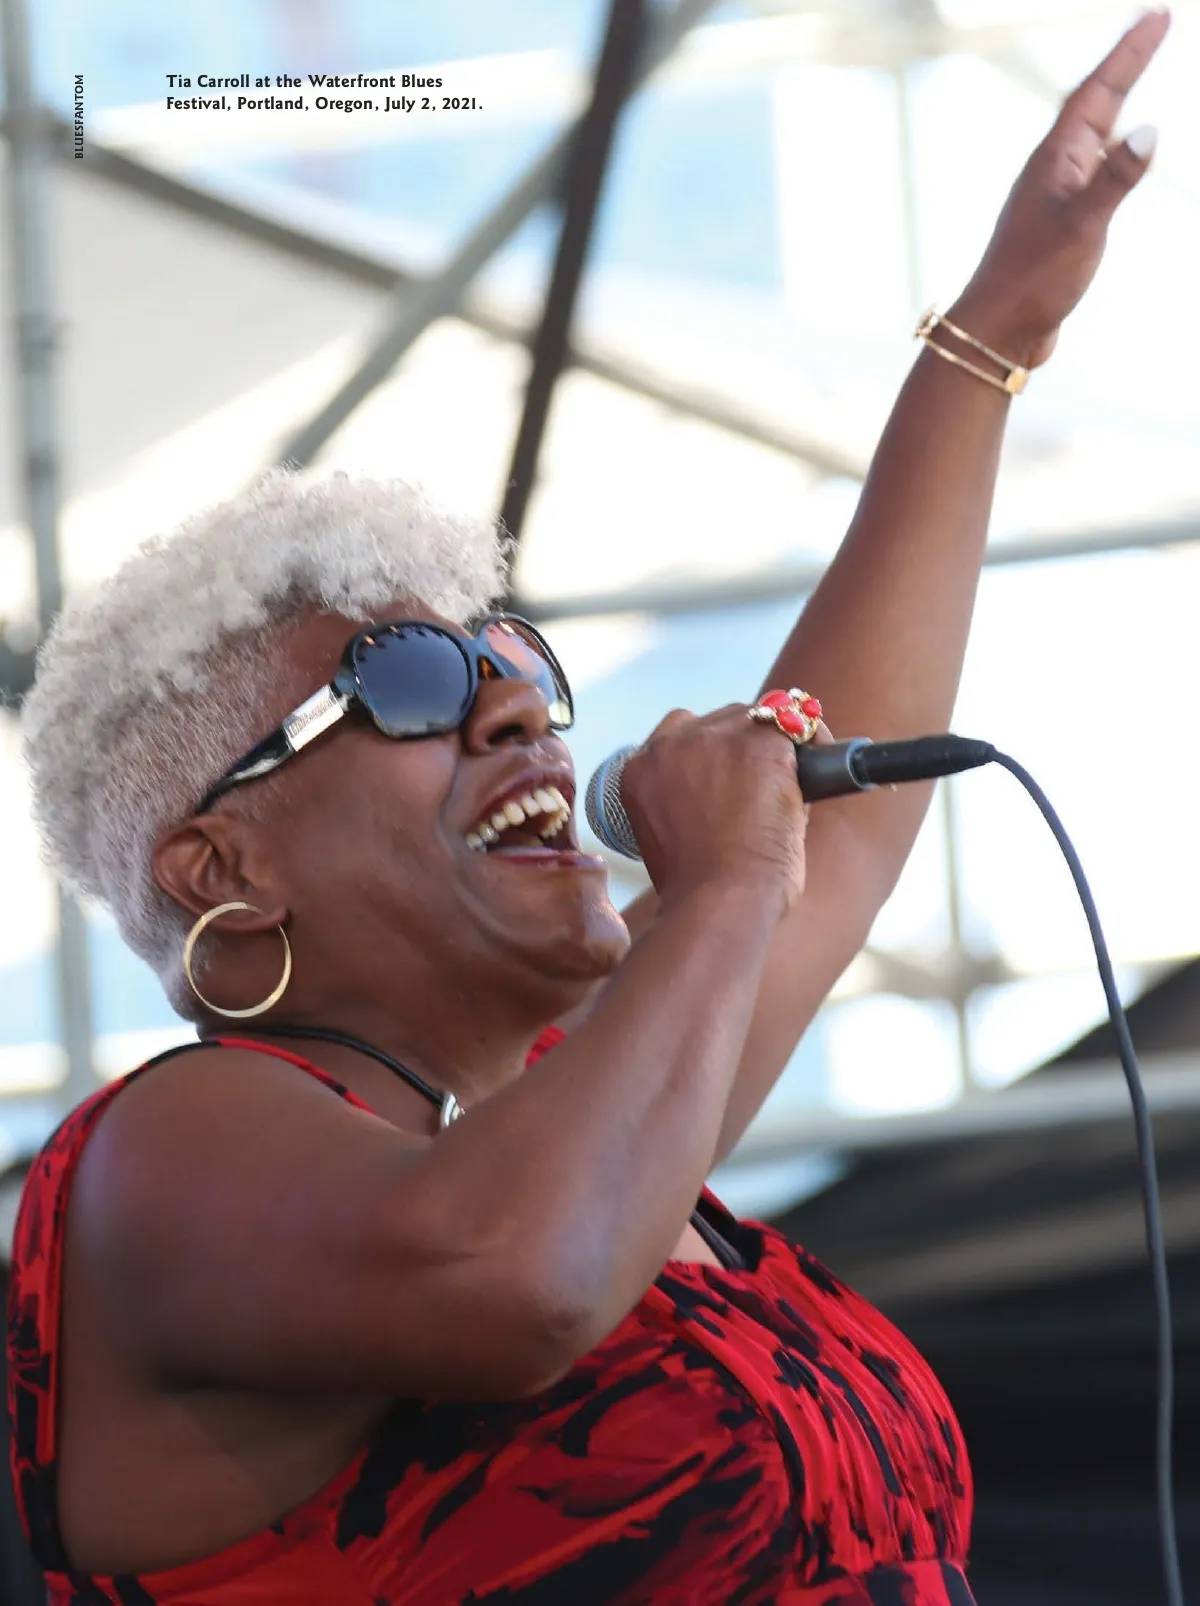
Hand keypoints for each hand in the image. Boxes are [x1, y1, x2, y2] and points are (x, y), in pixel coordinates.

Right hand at [617, 705, 811, 913]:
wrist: (719, 900)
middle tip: (762, 791)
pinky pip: (798, 729)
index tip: (726, 779)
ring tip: (789, 789)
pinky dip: (815, 748)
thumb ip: (682, 804)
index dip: (708, 756)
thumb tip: (725, 796)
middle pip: (718, 722)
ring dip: (774, 750)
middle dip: (742, 751)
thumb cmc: (698, 891)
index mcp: (639, 771)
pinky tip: (820, 777)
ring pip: (759, 720)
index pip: (677, 737)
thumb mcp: (665, 840)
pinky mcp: (759, 743)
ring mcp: (714, 738)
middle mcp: (669, 745)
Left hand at [953, 9, 1169, 368]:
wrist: (997, 333)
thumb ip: (1116, 180)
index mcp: (1054, 160)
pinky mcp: (1058, 223)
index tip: (1159, 14)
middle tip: (1155, 24)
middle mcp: (1051, 170)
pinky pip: (1091, 167)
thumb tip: (1150, 128)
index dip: (1130, 52)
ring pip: (1091, 134)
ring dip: (1115, 99)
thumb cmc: (1032, 281)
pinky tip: (1115, 151)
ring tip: (1133, 67)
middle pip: (1094, 102)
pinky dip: (1111, 146)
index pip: (1098, 91)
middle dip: (1125, 62)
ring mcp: (1053, 196)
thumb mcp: (1082, 228)